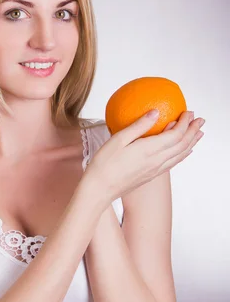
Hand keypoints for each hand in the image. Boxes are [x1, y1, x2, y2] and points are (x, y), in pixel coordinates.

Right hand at [87, 110, 204, 202]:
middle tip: (200, 120)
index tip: (188, 112)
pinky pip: (173, 163)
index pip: (175, 134)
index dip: (185, 122)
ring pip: (180, 155)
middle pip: (182, 145)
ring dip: (191, 143)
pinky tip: (184, 151)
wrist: (100, 189)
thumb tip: (155, 112)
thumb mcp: (118, 140)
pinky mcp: (151, 175)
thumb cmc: (104, 163)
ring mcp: (155, 170)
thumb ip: (139, 126)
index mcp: (149, 150)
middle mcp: (156, 161)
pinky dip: (183, 154)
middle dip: (193, 131)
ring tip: (198, 133)